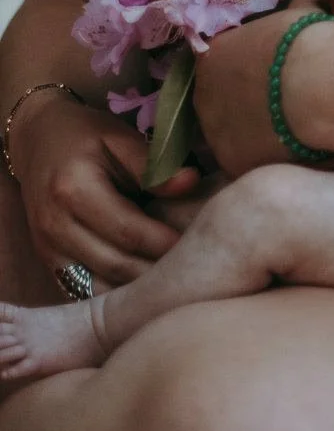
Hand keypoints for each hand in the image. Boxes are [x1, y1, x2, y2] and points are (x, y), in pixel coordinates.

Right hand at [10, 90, 199, 287]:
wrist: (38, 141)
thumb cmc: (86, 137)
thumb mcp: (118, 138)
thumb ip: (152, 165)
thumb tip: (192, 182)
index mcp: (74, 190)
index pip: (127, 230)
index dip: (163, 242)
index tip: (198, 245)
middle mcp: (55, 226)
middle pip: (114, 263)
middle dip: (155, 272)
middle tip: (193, 271)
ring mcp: (47, 248)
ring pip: (98, 285)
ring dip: (136, 289)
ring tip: (173, 283)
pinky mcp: (48, 261)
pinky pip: (83, 290)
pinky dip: (113, 294)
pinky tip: (142, 289)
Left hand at [195, 8, 331, 175]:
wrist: (317, 85)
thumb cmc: (306, 42)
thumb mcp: (298, 14)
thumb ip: (291, 11)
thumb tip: (302, 4)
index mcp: (212, 56)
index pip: (218, 64)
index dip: (244, 70)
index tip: (268, 73)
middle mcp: (203, 95)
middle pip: (219, 102)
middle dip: (244, 102)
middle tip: (279, 102)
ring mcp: (214, 133)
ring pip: (231, 134)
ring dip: (253, 132)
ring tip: (289, 128)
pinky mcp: (232, 163)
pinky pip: (248, 160)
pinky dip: (265, 156)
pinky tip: (291, 148)